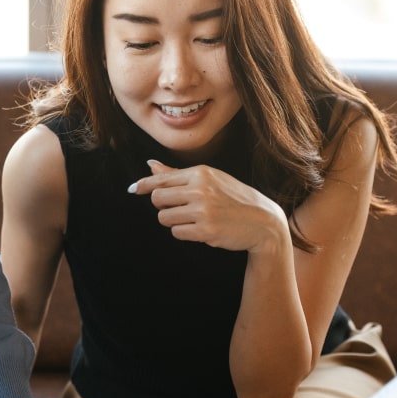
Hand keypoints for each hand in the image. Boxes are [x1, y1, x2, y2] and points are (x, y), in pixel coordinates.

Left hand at [129, 159, 286, 252]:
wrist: (263, 221)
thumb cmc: (234, 198)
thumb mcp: (211, 179)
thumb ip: (177, 175)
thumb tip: (149, 164)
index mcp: (201, 173)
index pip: (162, 178)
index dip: (143, 185)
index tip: (133, 189)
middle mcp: (200, 189)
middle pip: (158, 198)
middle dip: (163, 206)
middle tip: (179, 209)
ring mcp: (203, 210)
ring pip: (164, 218)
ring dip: (173, 221)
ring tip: (192, 219)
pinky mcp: (205, 230)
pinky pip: (176, 232)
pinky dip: (184, 233)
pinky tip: (200, 229)